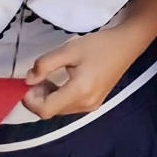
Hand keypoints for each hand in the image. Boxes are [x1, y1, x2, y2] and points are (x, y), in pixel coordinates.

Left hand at [23, 28, 145, 118]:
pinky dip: (59, 98)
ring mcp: (91, 105)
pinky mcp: (94, 103)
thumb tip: (29, 80)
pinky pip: (69, 107)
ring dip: (47, 98)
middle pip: (51, 111)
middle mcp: (85, 104)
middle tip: (37, 77)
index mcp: (79, 91)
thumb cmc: (99, 45)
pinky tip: (62, 83)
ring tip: (48, 78)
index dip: (30, 100)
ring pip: (59, 110)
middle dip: (38, 97)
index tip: (28, 82)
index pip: (45, 110)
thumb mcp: (69, 49)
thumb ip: (45, 65)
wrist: (127, 44)